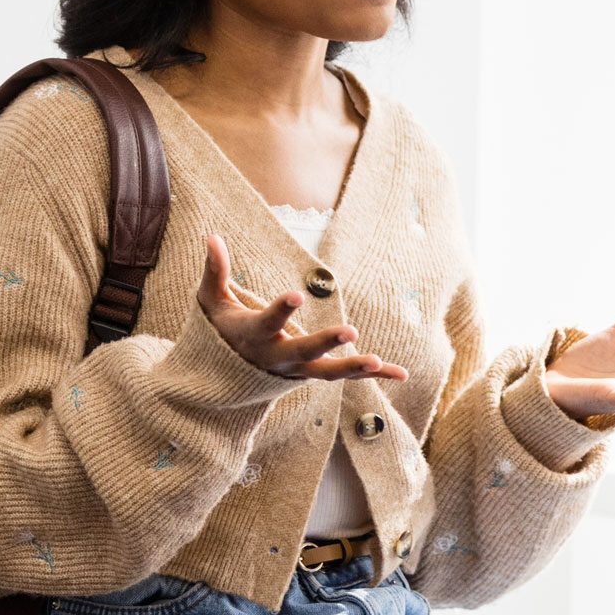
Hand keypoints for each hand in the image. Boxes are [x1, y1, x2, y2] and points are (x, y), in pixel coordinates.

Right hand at [196, 234, 409, 382]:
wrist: (225, 378)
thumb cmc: (220, 330)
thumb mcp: (212, 301)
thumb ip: (215, 271)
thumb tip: (212, 236)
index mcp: (255, 336)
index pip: (269, 321)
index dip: (282, 309)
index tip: (297, 294)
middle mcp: (278, 357)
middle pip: (304, 352)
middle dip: (326, 342)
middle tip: (351, 330)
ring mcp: (298, 370)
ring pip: (328, 373)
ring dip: (354, 367)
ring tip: (378, 361)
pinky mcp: (315, 374)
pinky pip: (348, 377)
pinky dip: (375, 376)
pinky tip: (402, 373)